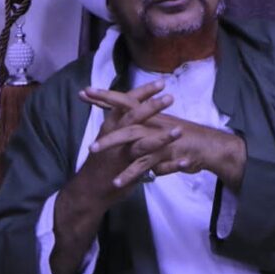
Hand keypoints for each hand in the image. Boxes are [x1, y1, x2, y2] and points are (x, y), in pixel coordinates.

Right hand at [51, 79, 180, 273]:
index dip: (142, 92)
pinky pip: (151, 167)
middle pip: (133, 117)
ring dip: (162, 136)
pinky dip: (170, 165)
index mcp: (111, 126)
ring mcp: (121, 155)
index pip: (126, 103)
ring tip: (179, 129)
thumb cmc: (101, 162)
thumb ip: (120, 124)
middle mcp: (114, 137)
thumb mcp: (107, 138)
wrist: (89, 191)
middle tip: (170, 96)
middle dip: (152, 106)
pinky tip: (186, 162)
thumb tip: (133, 108)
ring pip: (142, 142)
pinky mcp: (127, 171)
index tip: (160, 82)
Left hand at [79, 91, 246, 189]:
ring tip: (91, 150)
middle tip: (83, 97)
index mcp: (152, 116)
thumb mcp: (163, 129)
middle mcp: (153, 123)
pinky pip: (143, 165)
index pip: (127, 101)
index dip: (106, 96)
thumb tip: (132, 124)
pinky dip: (129, 174)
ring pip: (131, 138)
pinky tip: (116, 182)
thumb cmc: (187, 139)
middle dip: (104, 107)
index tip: (85, 91)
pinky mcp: (164, 156)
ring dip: (110, 142)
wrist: (210, 148)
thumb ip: (146, 128)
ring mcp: (158, 138)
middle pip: (125, 113)